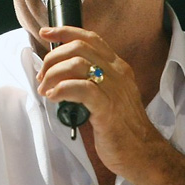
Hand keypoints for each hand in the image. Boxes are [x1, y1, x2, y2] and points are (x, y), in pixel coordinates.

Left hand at [36, 26, 165, 178]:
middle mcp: (117, 73)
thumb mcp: (109, 94)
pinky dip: (62, 89)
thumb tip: (60, 72)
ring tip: (46, 90)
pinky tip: (54, 98)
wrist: (142, 153)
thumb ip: (91, 80)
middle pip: (78, 48)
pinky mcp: (107, 108)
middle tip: (42, 77)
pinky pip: (81, 88)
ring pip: (77, 64)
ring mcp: (114, 89)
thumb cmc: (121, 127)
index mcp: (117, 67)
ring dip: (53, 75)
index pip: (90, 38)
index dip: (65, 31)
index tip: (46, 33)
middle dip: (53, 58)